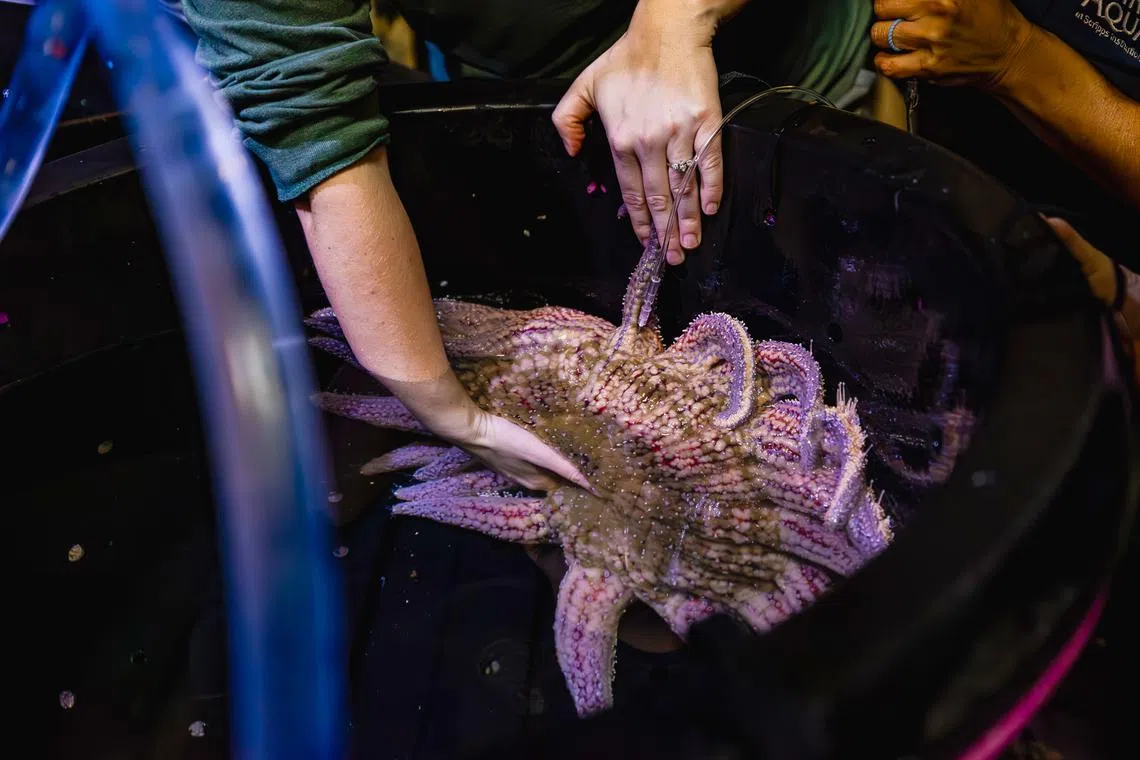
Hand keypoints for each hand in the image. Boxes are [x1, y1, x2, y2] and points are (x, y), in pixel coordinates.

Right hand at [381, 371, 590, 492]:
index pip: (565, 487)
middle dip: (569, 476)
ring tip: (571, 456)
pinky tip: (543, 449)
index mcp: (536, 483)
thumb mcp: (539, 453)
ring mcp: (513, 470)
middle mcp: (525, 480)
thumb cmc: (506, 441)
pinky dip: (541, 461)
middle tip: (589, 464)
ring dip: (555, 468)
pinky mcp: (504, 458)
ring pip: (540, 472)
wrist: (471, 430)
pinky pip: (528, 463)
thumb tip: (589, 485)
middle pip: (553, 481)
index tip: (597, 477)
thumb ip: (563, 467)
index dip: (580, 483)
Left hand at [552, 0, 725, 264]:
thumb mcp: (584, 85)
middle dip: (664, 232)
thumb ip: (568, 120)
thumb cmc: (626, 59)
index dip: (638, 222)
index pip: (629, 192)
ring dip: (687, 219)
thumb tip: (571, 151)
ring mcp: (680, 133)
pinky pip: (710, 162)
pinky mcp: (706, 122)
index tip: (645, 243)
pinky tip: (709, 207)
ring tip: (690, 244)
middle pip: (658, 198)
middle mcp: (649, 141)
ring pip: (683, 186)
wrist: (667, 32)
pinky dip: (710, 187)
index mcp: (620, 139)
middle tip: (671, 259)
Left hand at [870, 0, 1034, 92]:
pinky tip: (889, 55)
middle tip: (892, 14)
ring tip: (892, 34)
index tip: (895, 2)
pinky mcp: (928, 67)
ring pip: (881, 35)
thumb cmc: (989, 17)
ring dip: (882, 35)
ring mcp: (931, 42)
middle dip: (884, 10)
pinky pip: (890, 65)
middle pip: (883, 7)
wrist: (1008, 53)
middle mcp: (936, 14)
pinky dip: (884, 60)